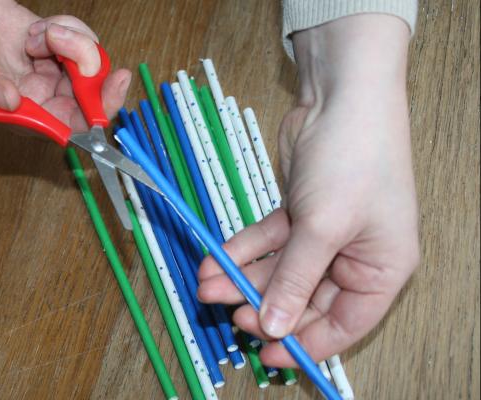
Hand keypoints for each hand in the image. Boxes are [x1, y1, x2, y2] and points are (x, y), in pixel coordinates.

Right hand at [0, 0, 130, 131]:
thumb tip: (11, 101)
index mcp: (29, 116)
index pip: (76, 126)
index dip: (100, 111)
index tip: (113, 86)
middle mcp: (48, 98)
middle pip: (95, 94)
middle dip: (90, 66)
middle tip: (75, 47)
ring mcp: (57, 71)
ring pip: (92, 62)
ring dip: (71, 42)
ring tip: (36, 35)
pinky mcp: (61, 45)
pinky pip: (84, 37)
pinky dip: (66, 27)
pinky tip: (36, 29)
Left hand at [197, 14, 419, 366]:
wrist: (340, 95)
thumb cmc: (353, 161)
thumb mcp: (324, 227)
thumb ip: (295, 280)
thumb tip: (275, 327)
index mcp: (382, 268)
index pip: (344, 324)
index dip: (305, 343)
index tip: (268, 355)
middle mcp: (355, 255)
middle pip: (304, 297)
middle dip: (263, 305)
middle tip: (228, 314)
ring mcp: (324, 233)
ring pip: (279, 269)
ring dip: (243, 278)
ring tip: (206, 287)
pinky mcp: (299, 212)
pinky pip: (268, 241)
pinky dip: (243, 249)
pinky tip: (215, 260)